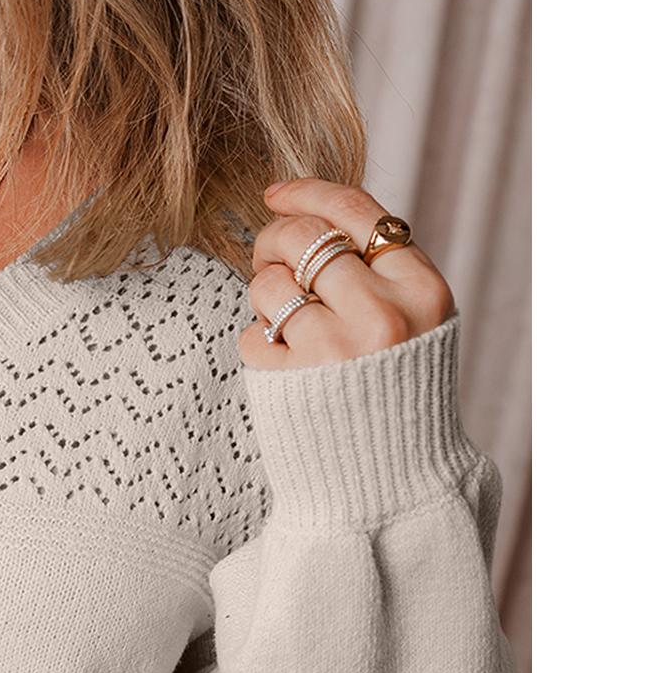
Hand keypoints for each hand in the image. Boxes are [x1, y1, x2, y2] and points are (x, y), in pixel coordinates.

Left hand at [238, 178, 457, 369]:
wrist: (390, 479)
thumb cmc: (393, 388)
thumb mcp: (412, 318)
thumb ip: (376, 267)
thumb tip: (301, 205)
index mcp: (421, 289)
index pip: (355, 212)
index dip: (307, 193)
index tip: (277, 195)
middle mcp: (382, 314)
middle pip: (302, 238)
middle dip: (272, 241)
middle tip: (268, 260)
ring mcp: (335, 348)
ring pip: (268, 284)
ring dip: (264, 298)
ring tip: (287, 325)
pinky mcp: (292, 382)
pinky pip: (252, 335)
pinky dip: (259, 347)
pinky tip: (287, 370)